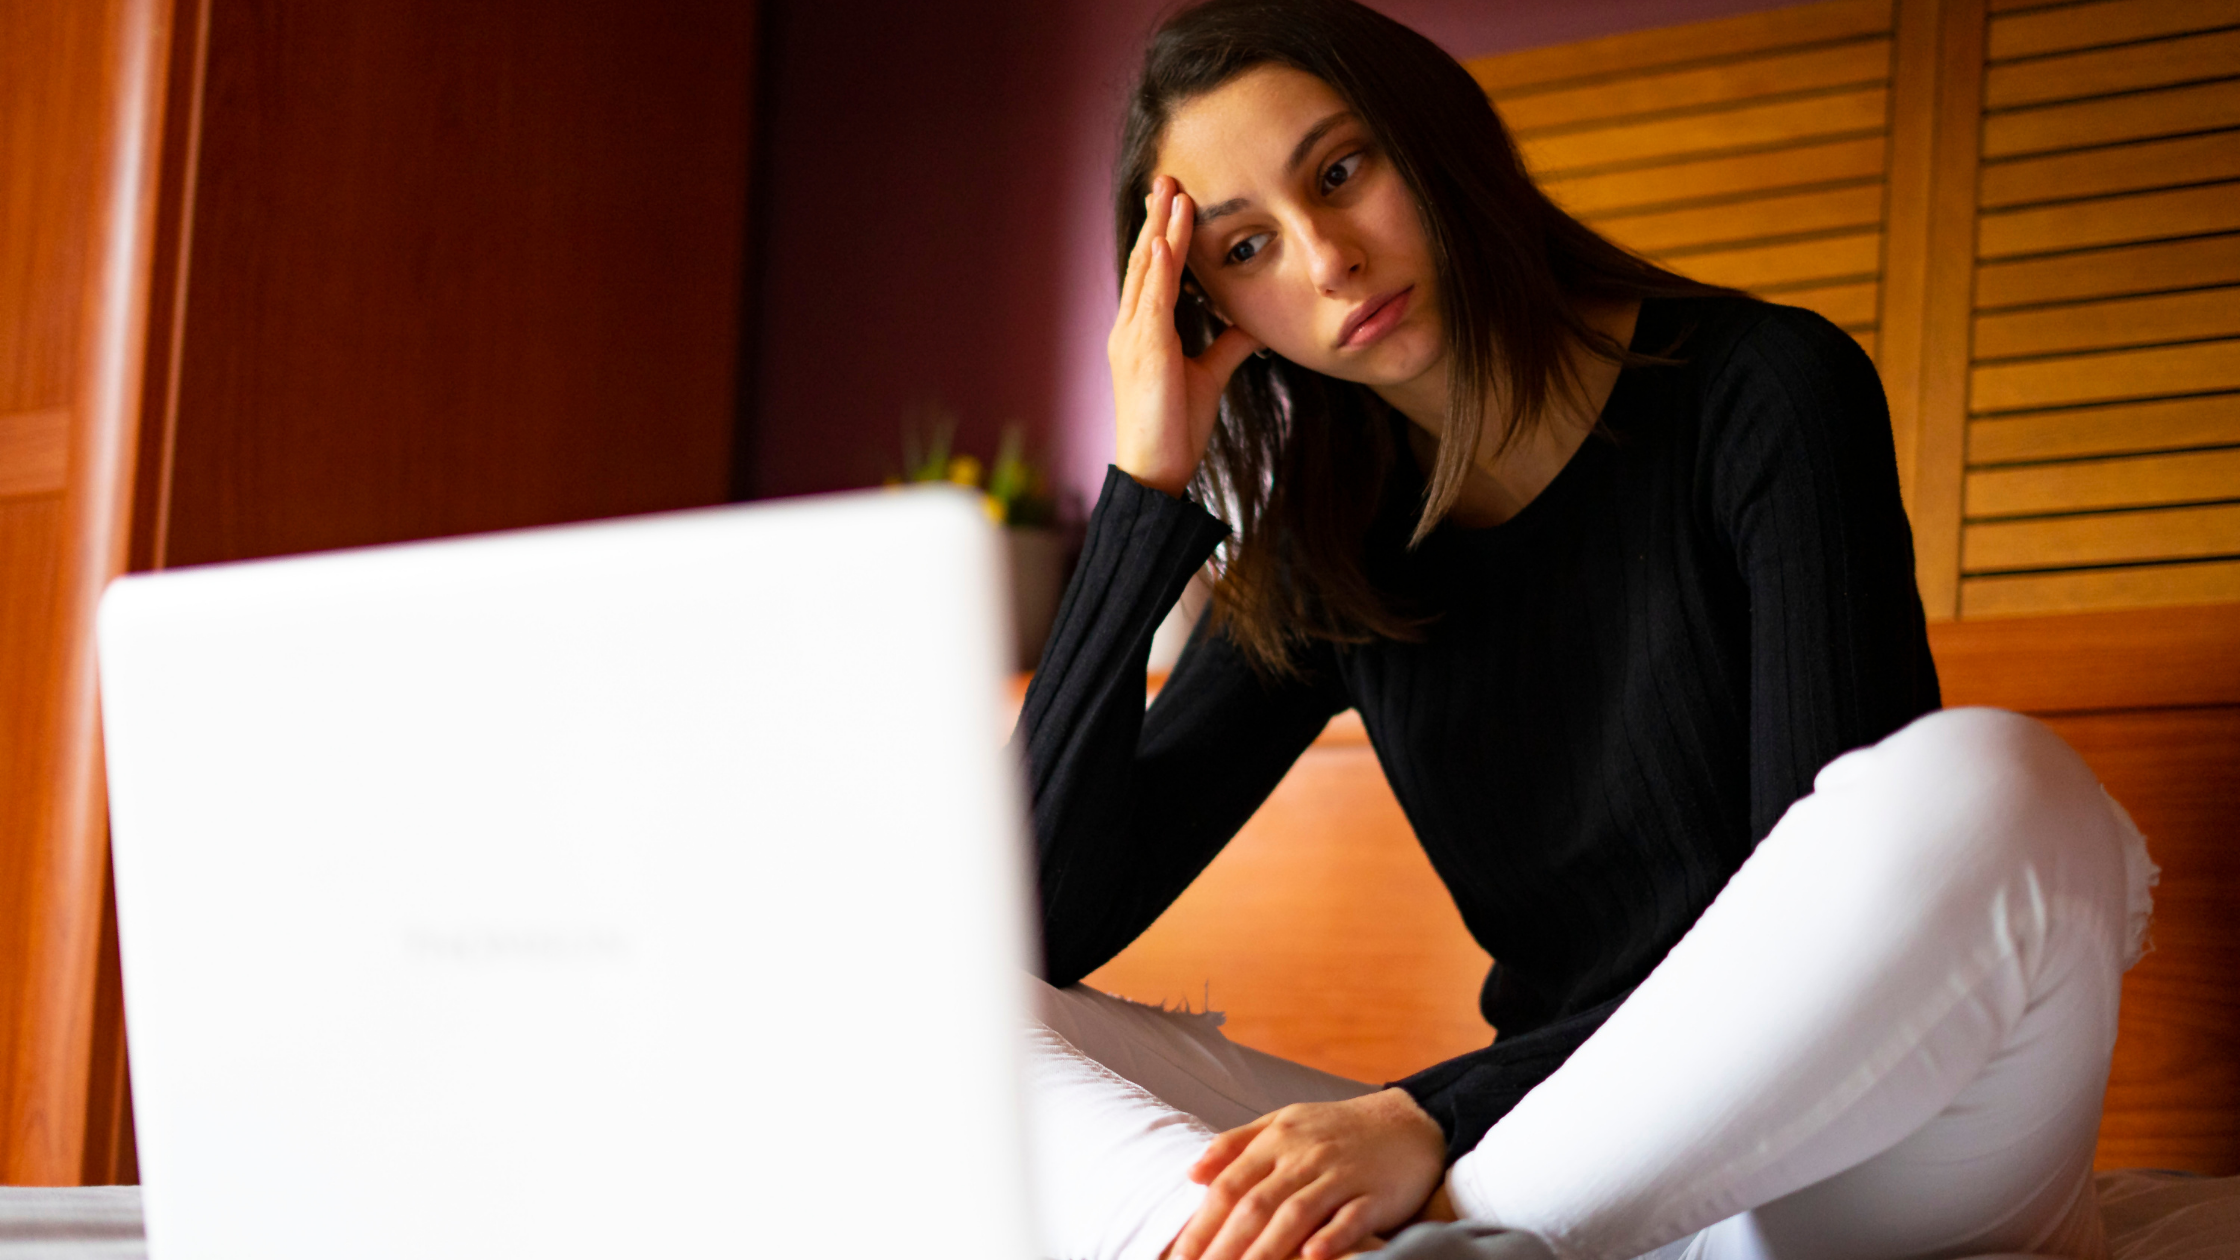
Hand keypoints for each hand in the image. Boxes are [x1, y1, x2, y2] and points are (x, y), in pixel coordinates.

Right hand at [1109, 175, 1262, 496]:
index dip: (1163, 235)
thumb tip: (1254, 322)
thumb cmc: (1175, 430)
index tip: (1175, 200)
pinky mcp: (1143, 354)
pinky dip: (1157, 271)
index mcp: (1142, 333)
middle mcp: (1129, 330)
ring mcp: (1131, 340)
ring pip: (1146, 274)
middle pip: (1143, 262)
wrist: (1155, 473)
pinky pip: (1151, 303)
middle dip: (1156, 219)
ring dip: (1159, 232)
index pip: (1153, 273)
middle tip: (1166, 178)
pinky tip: (1164, 243)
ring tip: (1170, 193)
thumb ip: (1227, 345)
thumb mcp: (1209, 376)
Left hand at [1169, 1088, 1447, 1259]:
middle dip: (1223, 1246)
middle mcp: (1305, 1154)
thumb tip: (1192, 1172)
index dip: (1200, 1223)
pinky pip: (1351, 1217)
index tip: (1178, 1257)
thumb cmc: (1337, 1129)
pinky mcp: (1376, 1193)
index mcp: (1277, 1138)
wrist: (1410, 1121)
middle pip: (1256, 1204)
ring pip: (1296, 1213)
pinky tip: (1311, 1258)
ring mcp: (1341, 1173)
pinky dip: (1331, 1237)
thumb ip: (1237, 1144)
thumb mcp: (1284, 1122)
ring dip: (1265, 1251)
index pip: (1229, 1185)